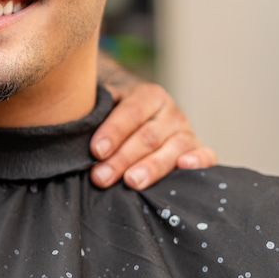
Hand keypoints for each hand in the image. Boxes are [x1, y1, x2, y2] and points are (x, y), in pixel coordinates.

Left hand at [90, 81, 215, 189]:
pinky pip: (206, 154)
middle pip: (147, 136)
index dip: (113, 131)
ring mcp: (187, 131)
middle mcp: (171, 112)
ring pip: (172, 148)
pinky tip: (185, 168)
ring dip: (151, 167)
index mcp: (149, 95)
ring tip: (131, 182)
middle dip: (122, 158)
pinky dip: (198, 161)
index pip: (130, 112)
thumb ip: (95, 112)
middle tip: (101, 177)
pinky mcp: (199, 150)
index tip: (96, 151)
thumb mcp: (107, 105)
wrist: (144, 116)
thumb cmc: (117, 115)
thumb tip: (72, 128)